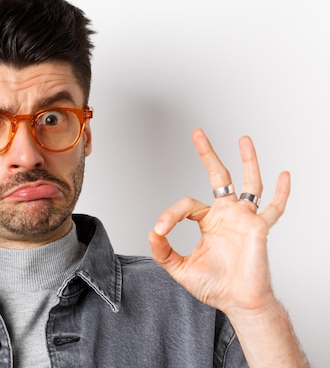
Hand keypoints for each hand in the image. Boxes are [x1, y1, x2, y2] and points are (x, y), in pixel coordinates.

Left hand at [148, 128, 289, 315]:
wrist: (237, 302)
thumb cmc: (214, 286)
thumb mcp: (180, 268)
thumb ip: (164, 252)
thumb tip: (150, 234)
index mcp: (208, 221)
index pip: (186, 205)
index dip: (170, 215)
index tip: (161, 229)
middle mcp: (227, 215)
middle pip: (217, 176)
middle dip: (207, 154)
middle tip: (197, 133)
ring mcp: (244, 218)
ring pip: (249, 183)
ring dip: (247, 160)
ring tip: (244, 139)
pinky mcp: (258, 228)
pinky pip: (273, 208)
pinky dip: (281, 193)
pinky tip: (284, 175)